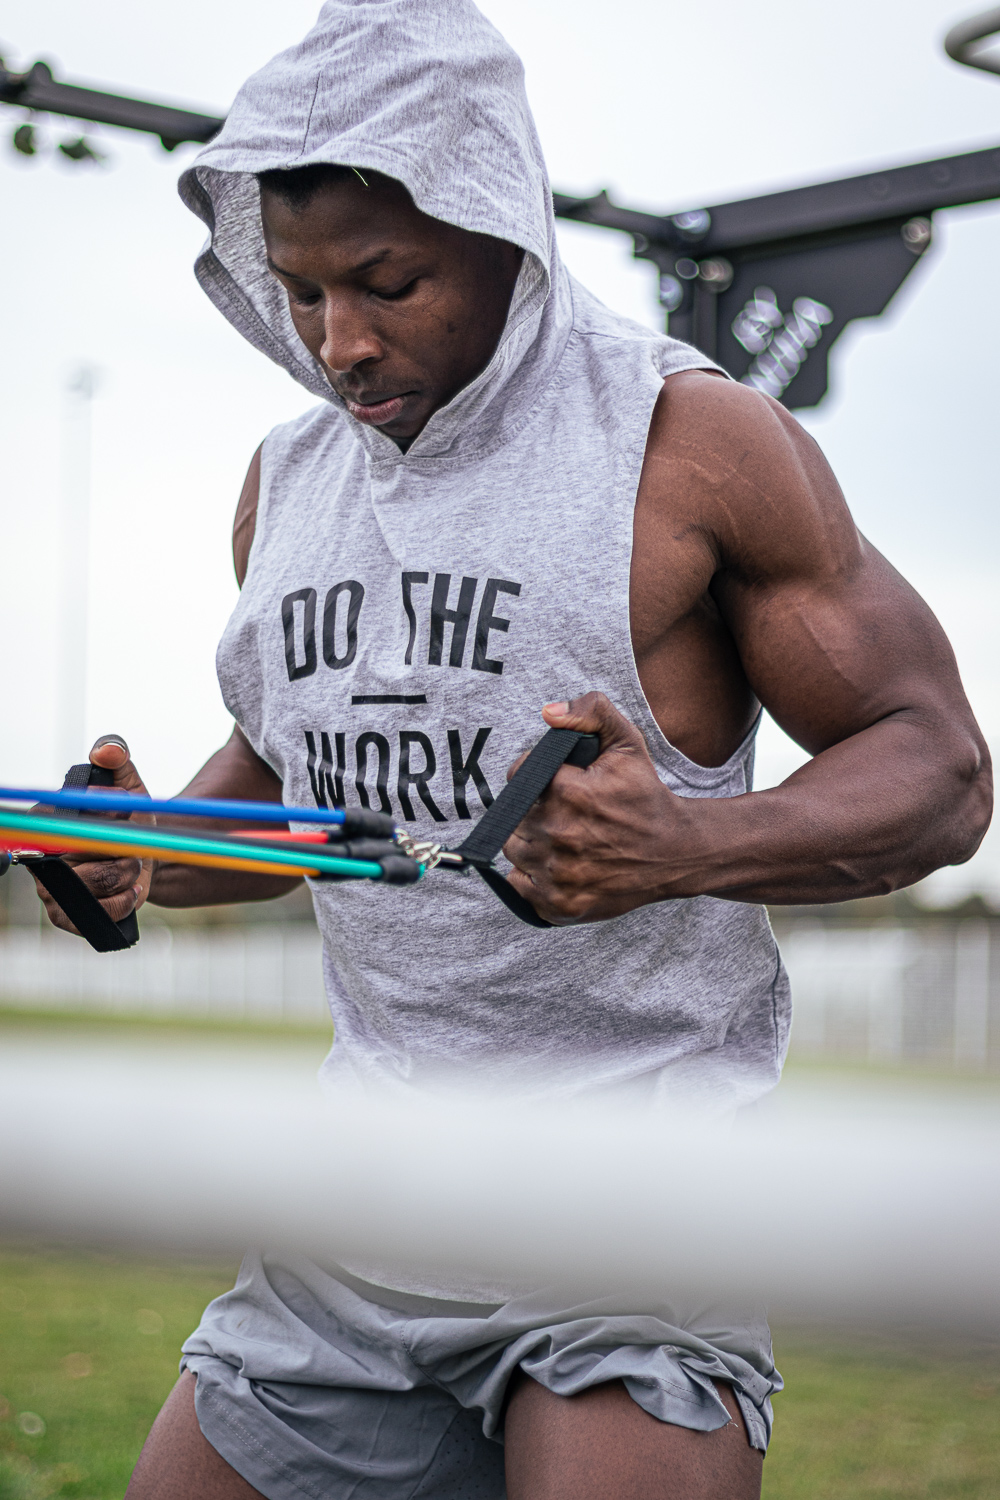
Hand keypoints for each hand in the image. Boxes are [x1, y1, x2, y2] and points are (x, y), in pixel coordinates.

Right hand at [33, 735, 153, 936]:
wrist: (143, 861)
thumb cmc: (128, 821)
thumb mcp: (128, 785)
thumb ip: (117, 757)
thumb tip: (107, 751)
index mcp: (46, 818)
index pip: (76, 811)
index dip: (111, 812)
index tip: (124, 812)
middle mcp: (39, 854)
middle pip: (90, 847)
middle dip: (123, 844)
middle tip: (128, 843)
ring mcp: (48, 889)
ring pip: (101, 880)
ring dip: (128, 871)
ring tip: (129, 865)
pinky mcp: (64, 917)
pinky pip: (101, 912)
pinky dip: (125, 900)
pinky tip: (130, 889)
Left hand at [502, 692, 698, 924]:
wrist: (676, 852)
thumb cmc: (646, 796)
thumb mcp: (627, 743)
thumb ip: (591, 712)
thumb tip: (548, 713)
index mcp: (571, 792)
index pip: (519, 775)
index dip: (534, 775)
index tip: (556, 782)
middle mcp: (561, 834)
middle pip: (513, 815)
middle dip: (533, 808)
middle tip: (563, 811)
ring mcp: (559, 874)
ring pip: (514, 849)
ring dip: (530, 841)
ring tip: (561, 836)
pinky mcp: (559, 905)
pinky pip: (519, 886)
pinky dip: (530, 877)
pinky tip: (556, 864)